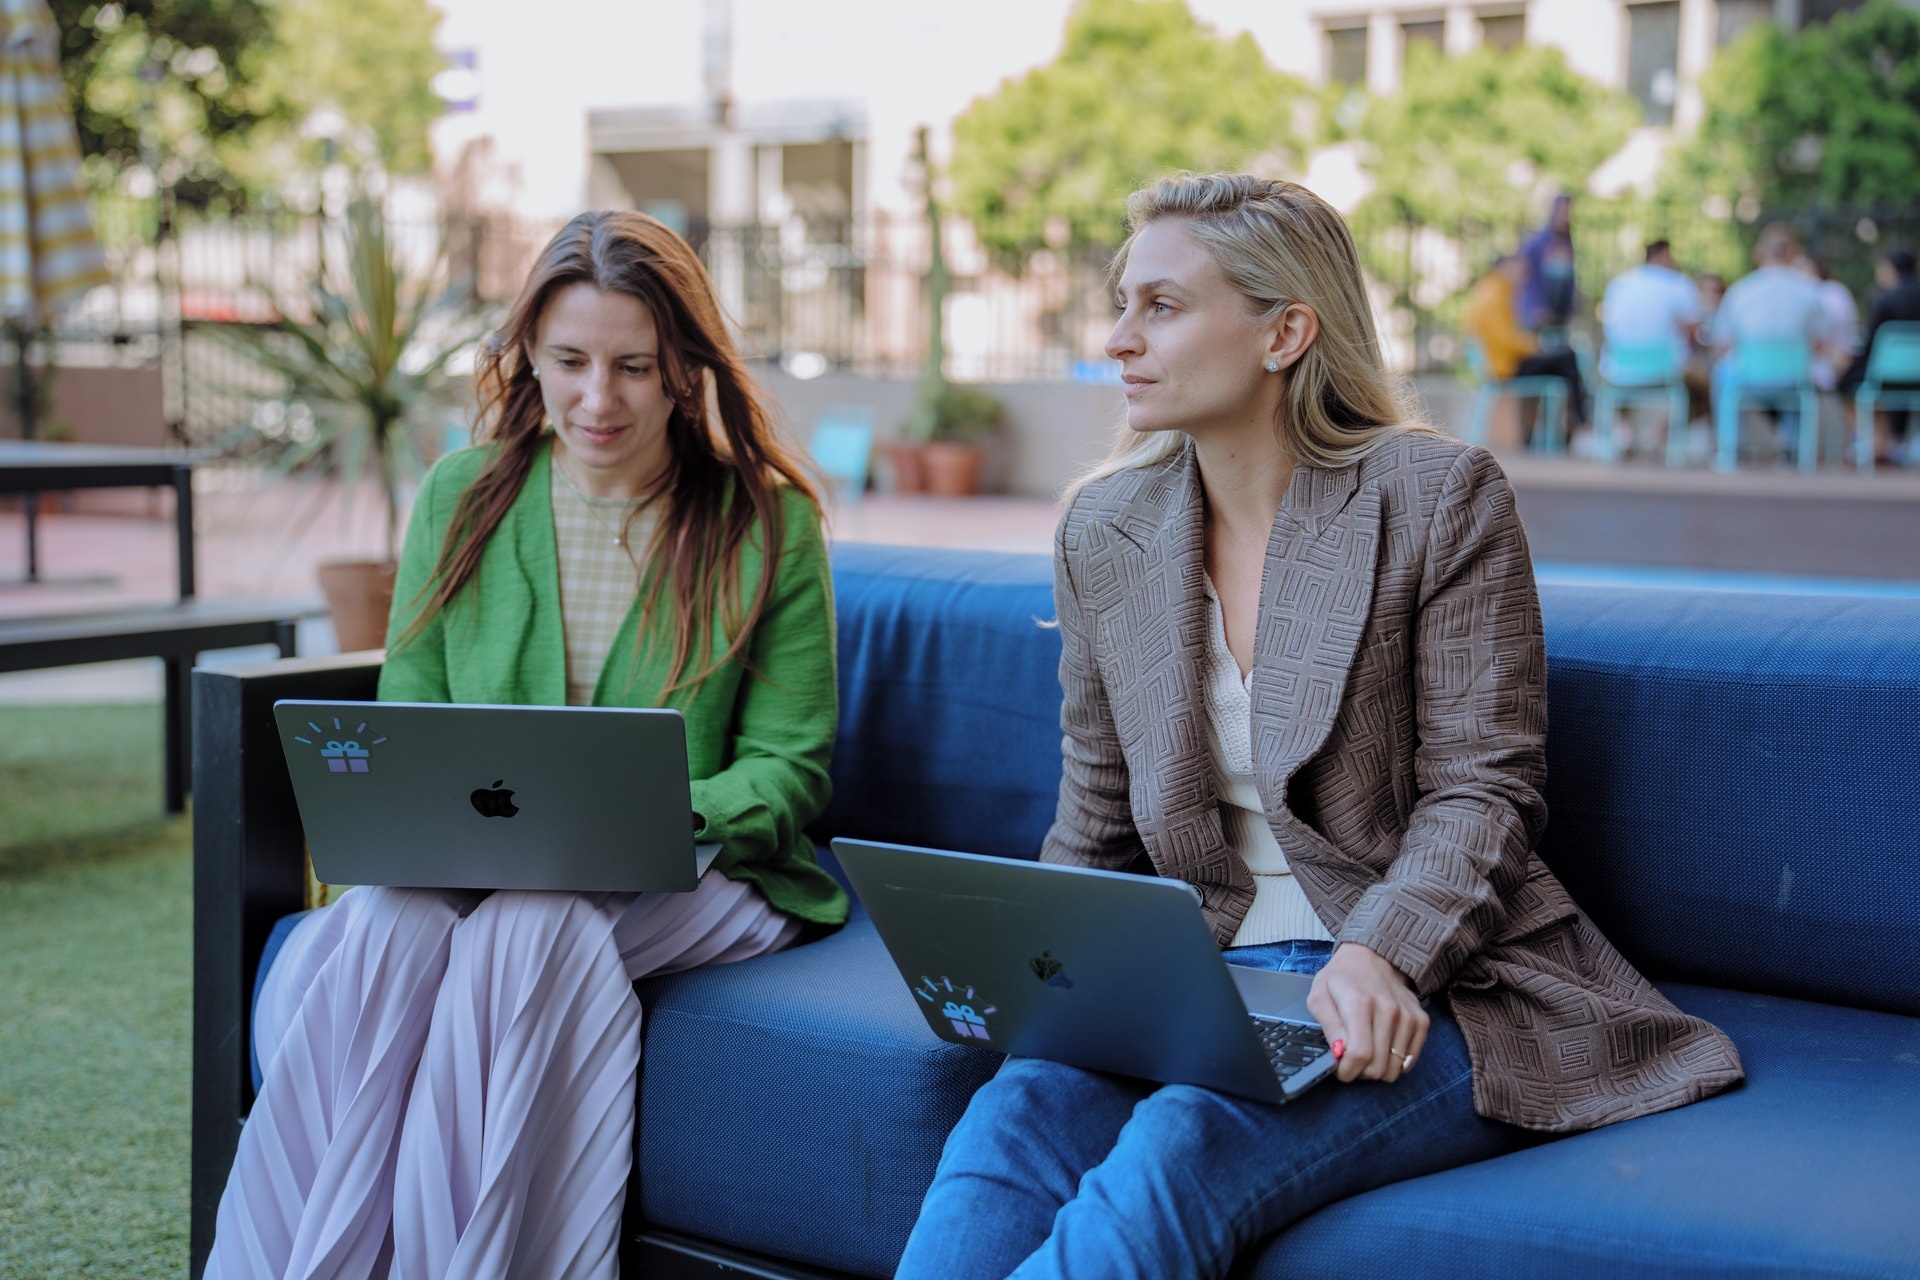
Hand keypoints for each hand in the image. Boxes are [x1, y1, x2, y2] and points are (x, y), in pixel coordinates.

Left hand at [1306, 943, 1428, 1084]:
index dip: (1347, 1071)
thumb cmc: (1341, 979)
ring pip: (1395, 1068)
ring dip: (1379, 1068)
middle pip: (1378, 1066)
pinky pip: (1411, 1060)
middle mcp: (1388, 1010)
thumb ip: (1328, 1027)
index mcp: (1359, 1003)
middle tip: (1352, 1058)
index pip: (1359, 1054)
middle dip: (1361, 1072)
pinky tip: (1383, 1049)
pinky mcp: (1421, 1020)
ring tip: (1367, 1051)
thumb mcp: (1319, 997)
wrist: (1372, 957)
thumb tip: (1339, 1054)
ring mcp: (1408, 1016)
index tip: (1340, 1069)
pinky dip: (1396, 1062)